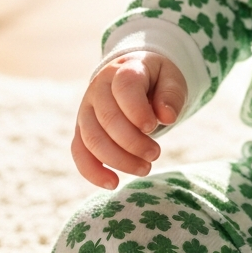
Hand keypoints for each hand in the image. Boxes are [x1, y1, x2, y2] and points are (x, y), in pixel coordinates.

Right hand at [71, 52, 186, 188]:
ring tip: (145, 168)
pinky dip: (92, 171)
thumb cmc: (157, 79)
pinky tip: (113, 183)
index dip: (137, 110)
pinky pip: (79, 152)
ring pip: (92, 139)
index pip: (124, 88)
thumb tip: (167, 117)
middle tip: (156, 154)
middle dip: (132, 142)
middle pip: (108, 119)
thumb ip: (171, 95)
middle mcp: (99, 88)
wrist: (135, 76)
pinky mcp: (82, 129)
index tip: (153, 127)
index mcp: (123, 69)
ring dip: (118, 159)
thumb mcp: (172, 79)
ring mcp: (86, 109)